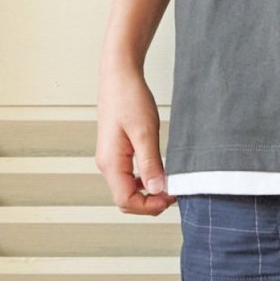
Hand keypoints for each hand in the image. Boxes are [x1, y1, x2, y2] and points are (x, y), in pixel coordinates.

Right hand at [95, 61, 174, 213]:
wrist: (119, 75)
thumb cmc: (129, 97)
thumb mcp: (145, 132)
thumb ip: (150, 164)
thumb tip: (157, 190)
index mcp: (111, 162)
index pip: (125, 200)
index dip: (149, 206)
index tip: (171, 197)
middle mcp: (107, 163)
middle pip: (125, 199)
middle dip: (149, 203)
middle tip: (172, 192)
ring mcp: (110, 158)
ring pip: (126, 189)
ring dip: (147, 193)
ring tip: (168, 183)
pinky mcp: (116, 152)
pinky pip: (128, 176)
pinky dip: (143, 181)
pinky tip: (158, 172)